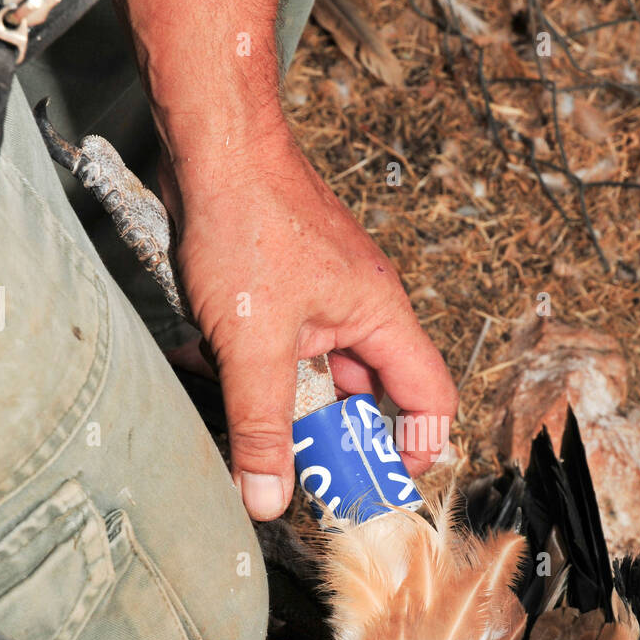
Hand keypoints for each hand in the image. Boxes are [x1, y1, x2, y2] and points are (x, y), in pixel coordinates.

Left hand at [174, 127, 457, 519]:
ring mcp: (322, 295)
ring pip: (314, 370)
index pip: (429, 396)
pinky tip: (211, 363)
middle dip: (330, 432)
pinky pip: (281, 344)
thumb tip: (269, 495)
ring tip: (244, 409)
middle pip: (365, 393)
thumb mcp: (252, 343)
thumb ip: (261, 425)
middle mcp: (361, 307)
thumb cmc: (248, 217)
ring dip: (281, 397)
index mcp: (381, 316)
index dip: (415, 445)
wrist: (210, 143)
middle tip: (299, 468)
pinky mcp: (284, 286)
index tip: (382, 482)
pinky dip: (253, 364)